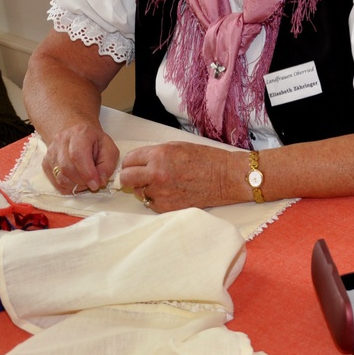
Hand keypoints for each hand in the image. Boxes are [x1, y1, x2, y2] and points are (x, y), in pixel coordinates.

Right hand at [42, 122, 118, 193]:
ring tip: (85, 182)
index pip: (78, 155)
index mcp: (80, 133)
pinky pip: (55, 182)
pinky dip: (67, 188)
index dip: (87, 173)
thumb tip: (100, 181)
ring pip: (60, 177)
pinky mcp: (46, 163)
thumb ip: (107, 165)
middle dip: (82, 181)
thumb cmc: (96, 143)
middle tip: (93, 184)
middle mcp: (61, 140)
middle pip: (67, 168)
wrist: (78, 135)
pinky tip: (76, 183)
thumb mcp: (109, 149)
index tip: (96, 184)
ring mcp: (51, 152)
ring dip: (75, 186)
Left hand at [118, 142, 238, 211]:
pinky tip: (171, 193)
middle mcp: (156, 174)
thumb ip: (155, 154)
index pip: (129, 159)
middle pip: (126, 178)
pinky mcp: (167, 207)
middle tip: (140, 176)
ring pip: (138, 192)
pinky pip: (151, 203)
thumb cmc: (207, 160)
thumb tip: (138, 163)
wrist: (227, 178)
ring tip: (163, 184)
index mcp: (159, 155)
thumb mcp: (178, 147)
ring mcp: (161, 192)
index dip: (131, 162)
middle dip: (131, 176)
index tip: (134, 165)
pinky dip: (157, 199)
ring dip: (145, 188)